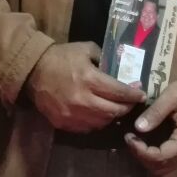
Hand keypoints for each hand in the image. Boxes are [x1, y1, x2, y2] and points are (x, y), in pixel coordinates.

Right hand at [24, 42, 144, 131]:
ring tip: (118, 109)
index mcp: (89, 79)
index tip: (142, 95)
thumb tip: (119, 68)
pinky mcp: (64, 123)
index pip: (119, 92)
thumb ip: (103, 57)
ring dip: (113, 116)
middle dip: (126, 108)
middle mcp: (83, 99)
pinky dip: (98, 122)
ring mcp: (73, 114)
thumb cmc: (61, 57)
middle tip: (132, 103)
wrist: (33, 71)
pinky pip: (88, 127)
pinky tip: (101, 114)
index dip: (133, 95)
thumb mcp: (85, 49)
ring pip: (102, 122)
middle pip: (114, 111)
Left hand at [125, 74, 176, 176]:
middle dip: (142, 156)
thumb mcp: (172, 94)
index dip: (142, 151)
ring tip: (135, 141)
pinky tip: (144, 143)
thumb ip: (156, 111)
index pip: (161, 156)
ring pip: (163, 167)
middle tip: (129, 139)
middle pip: (161, 166)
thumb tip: (138, 127)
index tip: (129, 137)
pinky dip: (153, 157)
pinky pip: (167, 161)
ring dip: (146, 158)